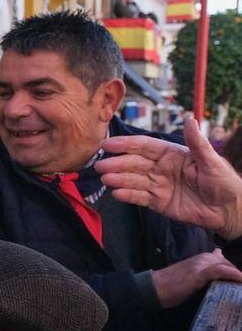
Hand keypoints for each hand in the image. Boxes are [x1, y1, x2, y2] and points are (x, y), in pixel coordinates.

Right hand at [98, 121, 241, 239]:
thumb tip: (190, 120)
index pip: (145, 147)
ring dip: (119, 179)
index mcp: (173, 155)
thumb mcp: (211, 161)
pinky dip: (128, 196)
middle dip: (118, 164)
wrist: (228, 210)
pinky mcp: (158, 202)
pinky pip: (139, 198)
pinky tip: (117, 194)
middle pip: (135, 164)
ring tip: (106, 179)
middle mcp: (162, 168)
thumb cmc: (224, 182)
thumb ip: (197, 143)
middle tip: (101, 165)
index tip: (108, 145)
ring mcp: (159, 185)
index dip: (127, 145)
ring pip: (134, 180)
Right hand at [151, 249, 241, 308]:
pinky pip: (222, 270)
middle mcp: (206, 258)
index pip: (230, 262)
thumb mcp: (193, 278)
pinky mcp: (200, 272)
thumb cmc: (171, 287)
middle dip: (240, 273)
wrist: (153, 288)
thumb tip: (222, 280)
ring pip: (230, 266)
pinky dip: (235, 275)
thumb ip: (207, 275)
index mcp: (205, 258)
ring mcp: (203, 264)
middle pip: (233, 263)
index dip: (239, 271)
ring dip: (240, 275)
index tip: (241, 280)